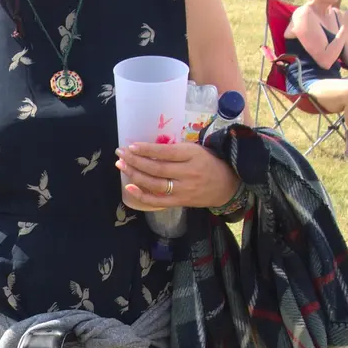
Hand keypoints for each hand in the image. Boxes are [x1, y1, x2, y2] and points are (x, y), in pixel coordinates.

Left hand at [117, 139, 240, 210]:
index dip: (147, 149)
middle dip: (135, 160)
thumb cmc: (209, 163)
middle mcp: (188, 172)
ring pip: (155, 183)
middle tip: (120, 154)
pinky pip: (158, 200)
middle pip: (157, 168)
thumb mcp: (196, 150)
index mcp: (193, 155)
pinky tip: (129, 187)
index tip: (131, 146)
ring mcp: (184, 189)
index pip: (165, 152)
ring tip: (121, 166)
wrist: (227, 185)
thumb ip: (176, 150)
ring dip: (135, 175)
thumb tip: (147, 148)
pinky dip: (142, 195)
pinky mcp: (181, 202)